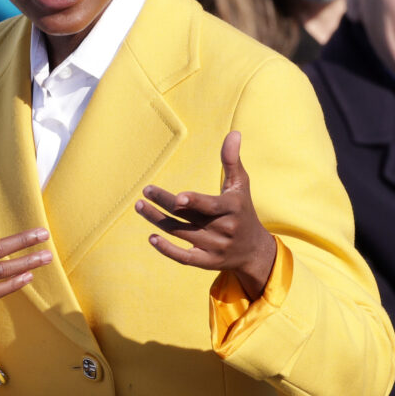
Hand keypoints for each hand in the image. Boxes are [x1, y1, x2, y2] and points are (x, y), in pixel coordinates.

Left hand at [134, 131, 275, 299]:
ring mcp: (214, 247)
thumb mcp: (241, 185)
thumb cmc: (243, 210)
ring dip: (158, 221)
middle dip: (165, 204)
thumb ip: (232, 160)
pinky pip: (184, 258)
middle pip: (189, 217)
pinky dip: (167, 250)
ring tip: (140, 206)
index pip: (211, 206)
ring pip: (181, 233)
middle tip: (146, 191)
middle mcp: (223, 229)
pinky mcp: (207, 262)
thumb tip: (233, 132)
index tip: (178, 197)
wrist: (254, 250)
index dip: (195, 202)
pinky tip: (152, 237)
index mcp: (232, 209)